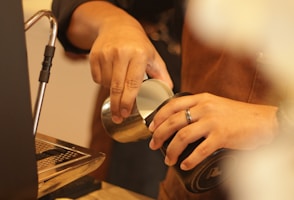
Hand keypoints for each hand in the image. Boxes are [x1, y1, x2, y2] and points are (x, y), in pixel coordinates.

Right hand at [67, 1, 172, 122]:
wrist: (117, 26)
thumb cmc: (138, 44)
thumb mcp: (153, 56)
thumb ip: (162, 74)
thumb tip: (169, 91)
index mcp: (139, 55)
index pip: (132, 84)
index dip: (128, 102)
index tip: (126, 114)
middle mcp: (121, 53)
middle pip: (116, 87)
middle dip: (117, 106)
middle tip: (118, 117)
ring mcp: (106, 54)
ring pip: (105, 84)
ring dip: (111, 91)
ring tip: (118, 84)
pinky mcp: (94, 55)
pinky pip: (96, 78)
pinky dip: (102, 82)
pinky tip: (110, 76)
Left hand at [148, 93, 277, 169]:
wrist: (262, 121)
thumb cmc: (238, 114)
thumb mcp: (215, 104)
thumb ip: (199, 109)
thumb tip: (179, 121)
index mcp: (201, 99)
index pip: (172, 105)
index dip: (158, 117)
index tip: (151, 127)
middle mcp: (204, 108)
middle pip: (173, 121)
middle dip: (159, 135)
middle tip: (154, 145)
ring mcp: (213, 122)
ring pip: (182, 136)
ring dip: (172, 150)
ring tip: (168, 159)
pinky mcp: (222, 136)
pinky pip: (199, 150)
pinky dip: (190, 160)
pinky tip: (185, 165)